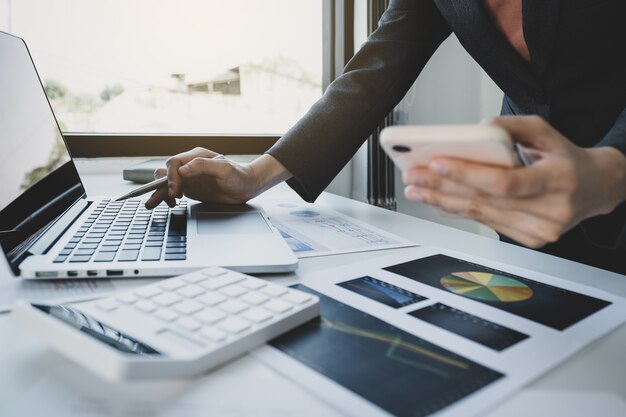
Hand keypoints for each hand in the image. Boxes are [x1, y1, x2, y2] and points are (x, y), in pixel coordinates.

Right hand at [145, 148, 290, 208]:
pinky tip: (168, 204)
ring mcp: (189, 178)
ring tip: (152, 204)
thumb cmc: (239, 175)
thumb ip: (203, 165)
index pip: (174, 163)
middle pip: (166, 172)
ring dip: (158, 192)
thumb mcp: (224, 168)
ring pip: (166, 183)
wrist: (247, 186)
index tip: (175, 191)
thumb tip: (183, 169)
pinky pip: (172, 192)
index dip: (171, 177)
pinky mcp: (190, 188)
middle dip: (160, 185)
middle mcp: (190, 166)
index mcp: (196, 157)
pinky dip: (166, 198)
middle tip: (164, 199)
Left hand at [403, 116, 625, 247]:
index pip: (505, 182)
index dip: (469, 175)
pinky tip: (437, 202)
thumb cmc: (566, 158)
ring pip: (481, 215)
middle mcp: (551, 210)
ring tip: (416, 189)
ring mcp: (540, 230)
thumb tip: (476, 130)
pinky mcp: (530, 239)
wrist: (595, 188)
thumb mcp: (545, 131)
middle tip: (414, 177)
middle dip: (442, 188)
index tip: (438, 164)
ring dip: (443, 202)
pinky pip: (486, 224)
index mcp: (558, 178)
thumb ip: (511, 127)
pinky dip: (459, 212)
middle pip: (485, 201)